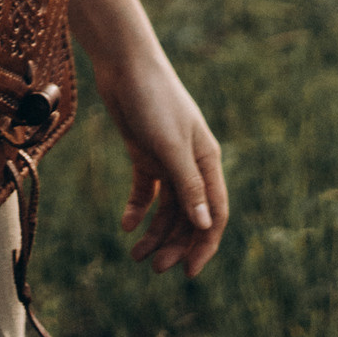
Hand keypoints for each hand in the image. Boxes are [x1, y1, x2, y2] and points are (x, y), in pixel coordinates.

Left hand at [67, 0, 227, 279]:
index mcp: (207, 161)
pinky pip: (146, 190)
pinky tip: (126, 224)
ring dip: (155, 232)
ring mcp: (167, 158)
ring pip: (167, 207)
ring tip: (135, 254)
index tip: (189, 273)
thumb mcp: (170, 145)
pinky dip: (138, 208)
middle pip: (190, 215)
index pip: (214, 214)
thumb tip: (206, 226)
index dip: (205, 245)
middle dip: (175, 244)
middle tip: (153, 267)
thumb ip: (188, 185)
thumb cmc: (152, 98)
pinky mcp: (144, 151)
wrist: (123, 62)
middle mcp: (190, 163)